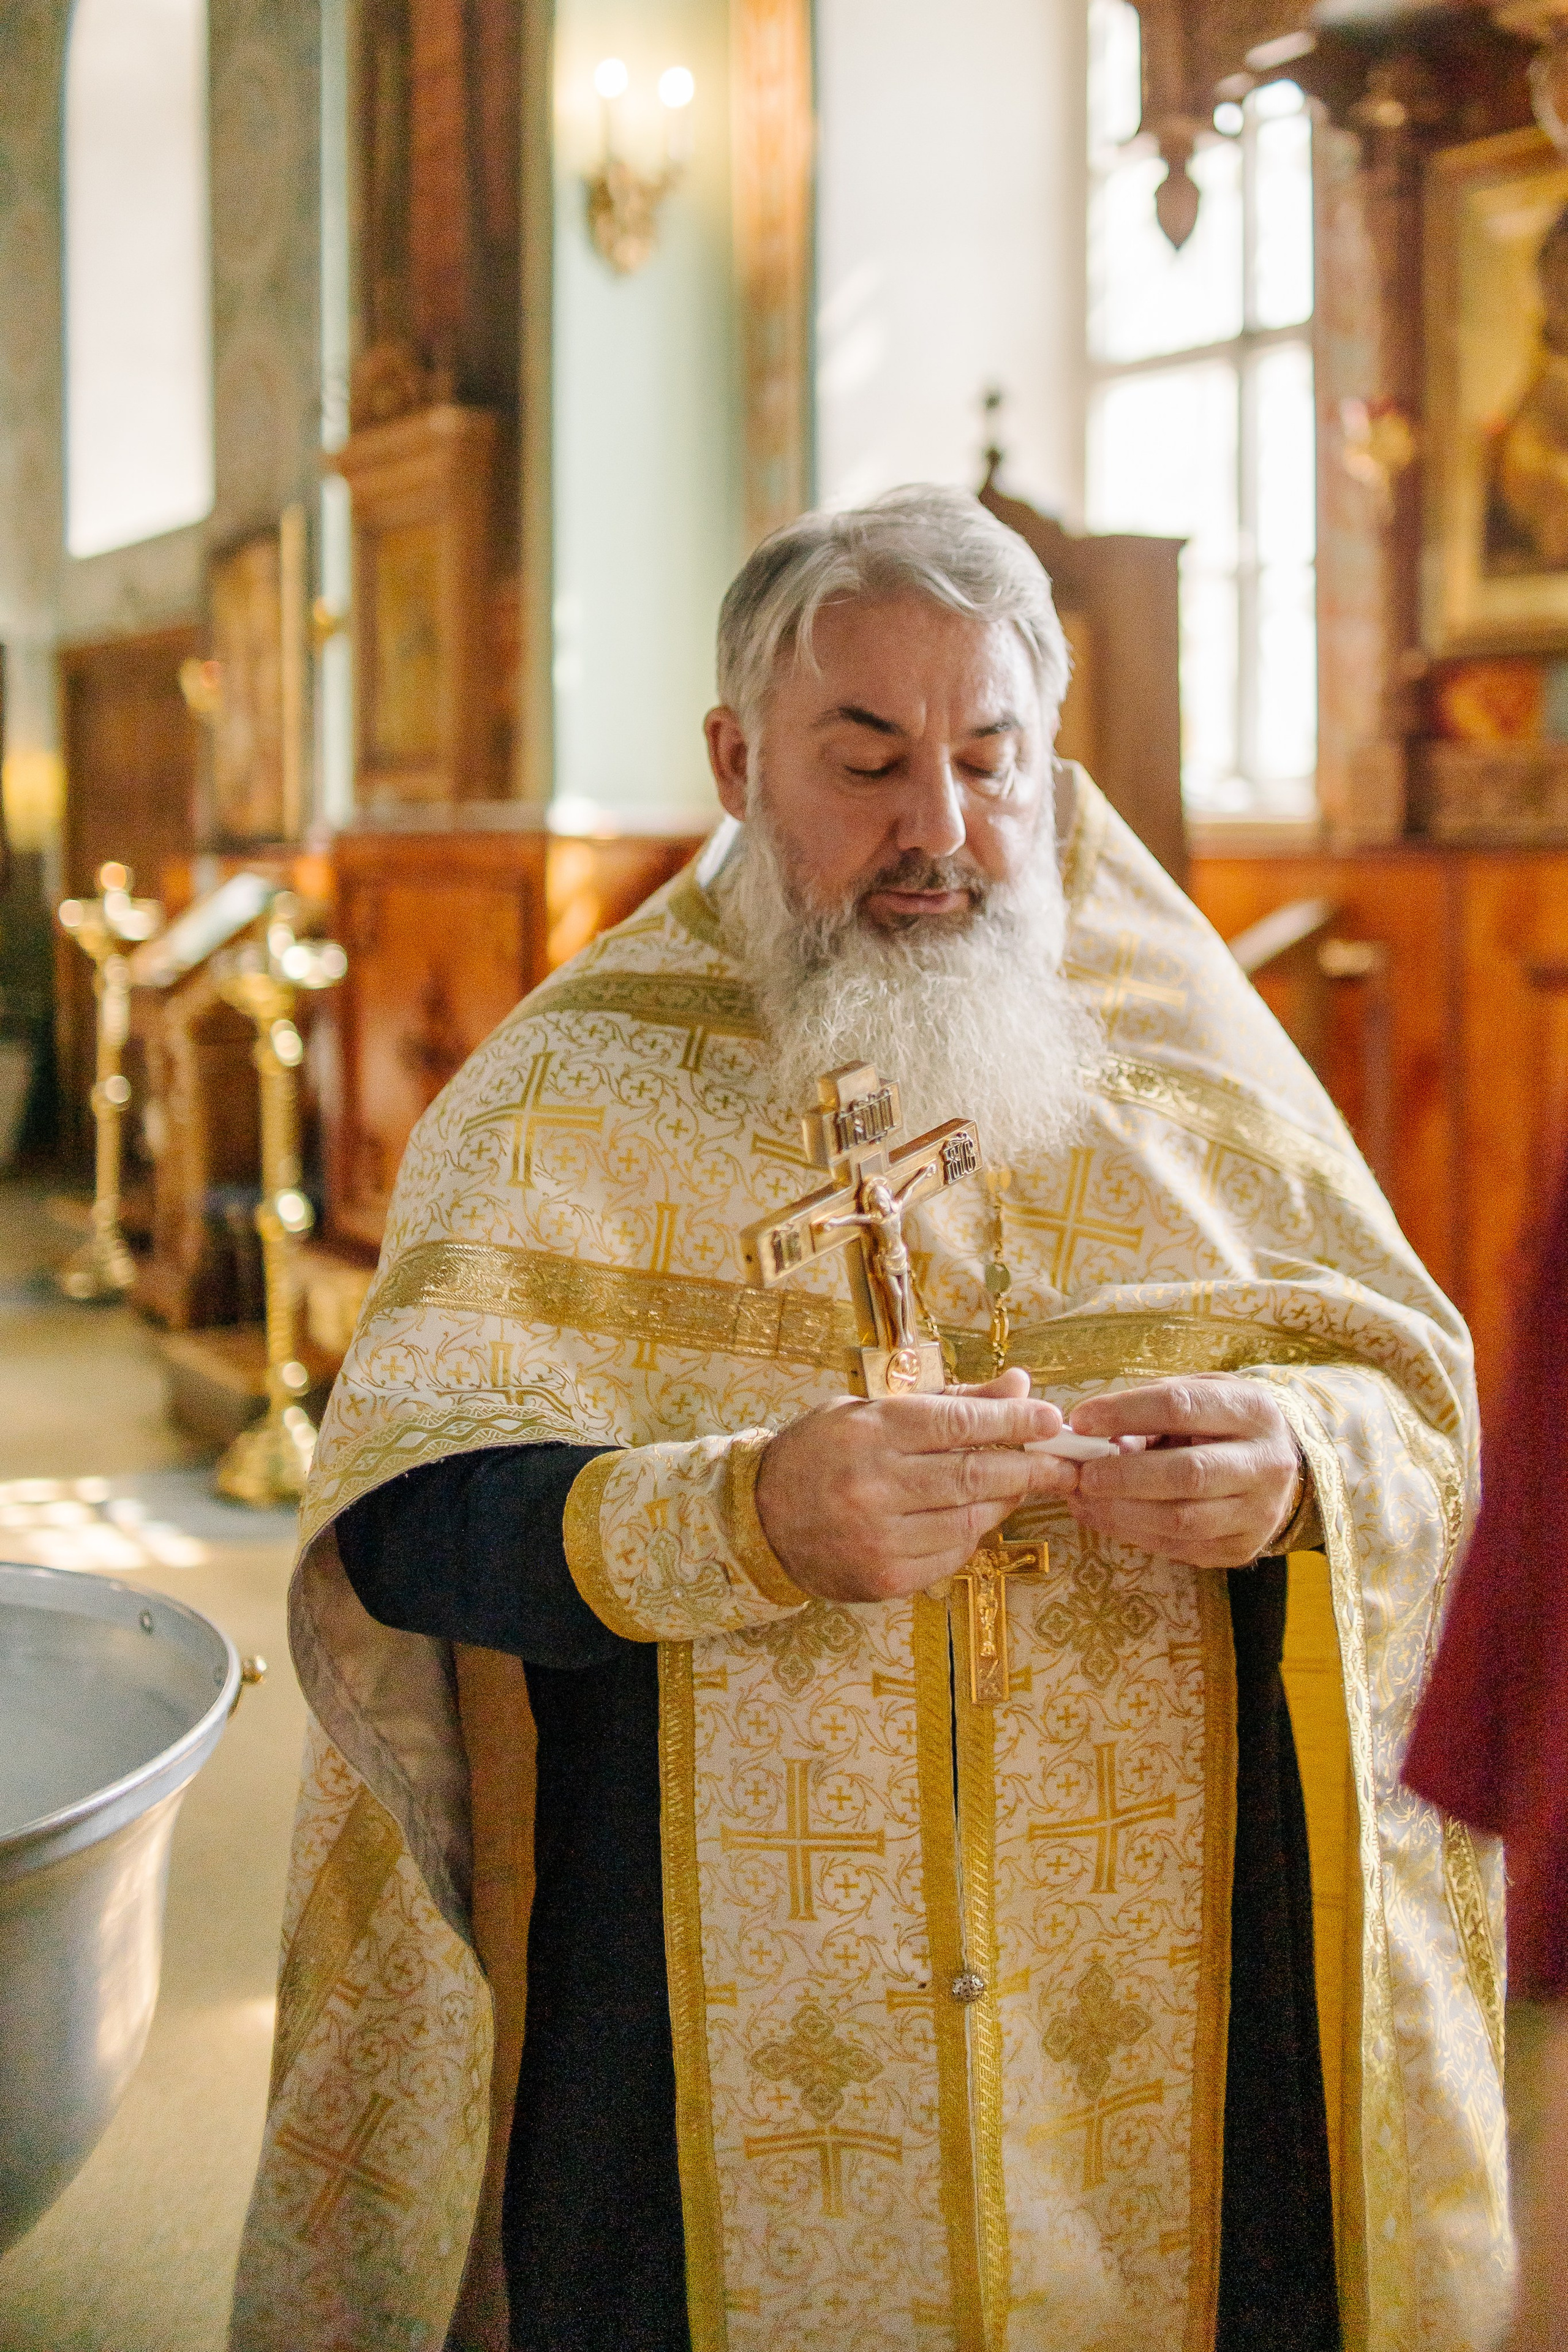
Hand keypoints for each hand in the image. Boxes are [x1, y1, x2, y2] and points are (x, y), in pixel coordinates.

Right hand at [755, 1368, 1078, 1603]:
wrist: (758, 1520)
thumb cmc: (821, 1453)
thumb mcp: (871, 1411)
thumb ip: (949, 1402)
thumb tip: (1019, 1386)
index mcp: (871, 1433)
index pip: (959, 1423)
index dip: (1015, 1419)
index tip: (1052, 1417)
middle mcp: (874, 1486)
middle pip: (975, 1474)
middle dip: (1032, 1466)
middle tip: (1068, 1462)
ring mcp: (879, 1538)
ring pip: (971, 1519)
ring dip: (1007, 1500)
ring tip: (1024, 1483)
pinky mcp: (885, 1579)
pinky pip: (952, 1555)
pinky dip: (974, 1534)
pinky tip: (977, 1516)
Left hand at [1065, 1377, 1301, 1569]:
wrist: (1275, 1462)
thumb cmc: (1218, 1421)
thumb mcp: (1194, 1395)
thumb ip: (1147, 1408)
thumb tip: (1090, 1434)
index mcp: (1252, 1410)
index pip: (1182, 1407)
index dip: (1125, 1412)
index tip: (1081, 1419)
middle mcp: (1266, 1463)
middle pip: (1188, 1473)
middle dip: (1123, 1475)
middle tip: (1080, 1474)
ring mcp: (1258, 1512)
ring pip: (1183, 1521)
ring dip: (1121, 1512)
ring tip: (1081, 1499)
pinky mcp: (1241, 1548)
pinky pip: (1180, 1547)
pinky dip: (1134, 1534)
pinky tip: (1104, 1518)